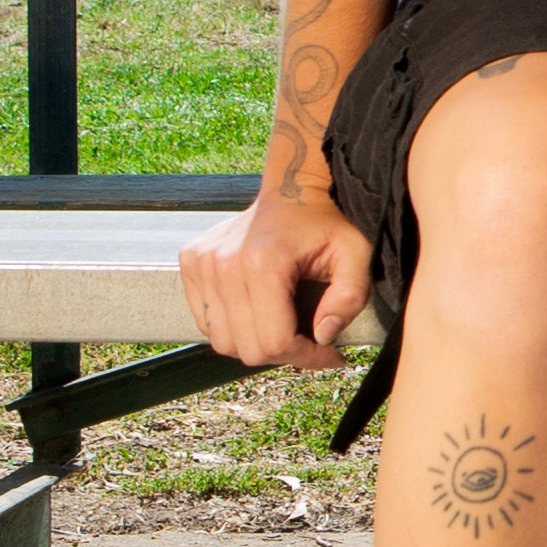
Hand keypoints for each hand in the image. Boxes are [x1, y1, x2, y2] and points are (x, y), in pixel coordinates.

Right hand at [181, 186, 375, 370]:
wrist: (294, 190)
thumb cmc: (327, 224)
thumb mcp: (355, 256)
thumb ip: (349, 298)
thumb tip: (324, 336)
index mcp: (263, 263)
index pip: (275, 342)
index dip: (307, 357)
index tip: (330, 354)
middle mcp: (224, 264)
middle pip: (246, 348)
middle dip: (284, 354)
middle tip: (309, 343)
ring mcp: (203, 262)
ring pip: (222, 341)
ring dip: (255, 344)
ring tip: (284, 328)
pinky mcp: (192, 262)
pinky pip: (206, 321)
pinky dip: (232, 328)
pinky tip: (259, 313)